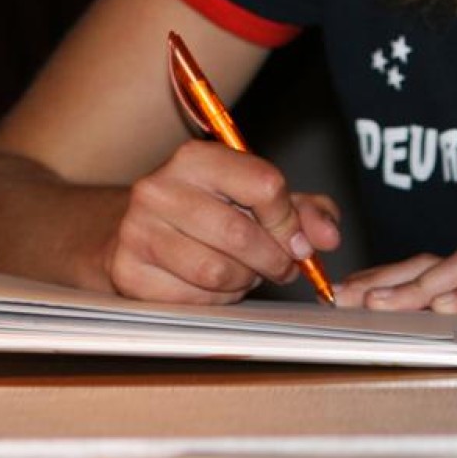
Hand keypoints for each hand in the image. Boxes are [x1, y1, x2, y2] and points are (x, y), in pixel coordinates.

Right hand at [102, 139, 340, 303]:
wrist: (135, 232)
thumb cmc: (207, 212)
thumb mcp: (258, 199)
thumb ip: (304, 211)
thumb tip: (328, 237)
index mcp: (196, 158)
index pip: (264, 185)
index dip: (289, 222)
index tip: (296, 240)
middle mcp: (159, 188)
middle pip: (241, 234)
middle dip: (272, 260)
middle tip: (279, 267)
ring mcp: (137, 231)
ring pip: (217, 271)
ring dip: (243, 280)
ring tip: (244, 272)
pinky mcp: (128, 271)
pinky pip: (192, 298)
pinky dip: (215, 299)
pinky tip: (214, 285)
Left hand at [335, 247, 456, 333]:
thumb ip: (428, 337)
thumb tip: (371, 324)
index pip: (422, 274)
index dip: (383, 278)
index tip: (344, 292)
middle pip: (439, 264)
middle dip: (394, 277)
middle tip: (357, 297)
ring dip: (426, 283)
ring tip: (393, 304)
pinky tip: (451, 306)